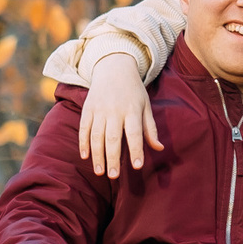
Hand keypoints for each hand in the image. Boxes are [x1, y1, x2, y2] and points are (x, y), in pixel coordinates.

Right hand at [77, 56, 160, 177]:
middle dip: (113, 158)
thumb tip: (159, 148)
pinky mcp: (87, 108)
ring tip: (99, 172)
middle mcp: (115, 110)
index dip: (136, 150)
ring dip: (97, 155)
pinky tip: (85, 156)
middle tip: (113, 176)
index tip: (137, 166)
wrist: (114, 68)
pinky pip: (83, 128)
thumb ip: (151, 128)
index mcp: (132, 110)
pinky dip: (83, 142)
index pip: (135, 133)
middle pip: (113, 137)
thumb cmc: (133, 91)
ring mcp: (99, 109)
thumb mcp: (146, 106)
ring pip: (96, 135)